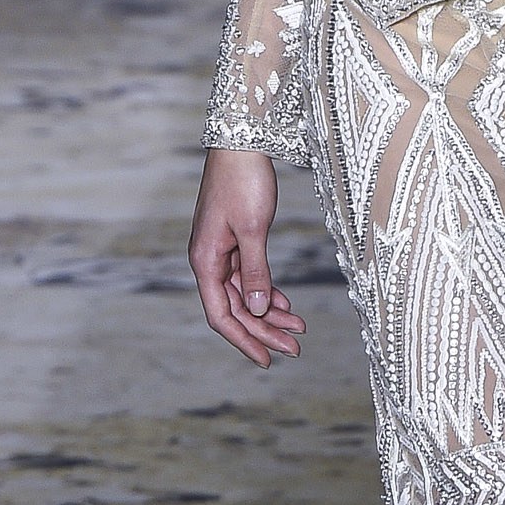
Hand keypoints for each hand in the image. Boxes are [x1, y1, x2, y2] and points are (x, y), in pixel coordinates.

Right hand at [189, 149, 305, 368]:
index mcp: (205, 261)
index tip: (266, 361)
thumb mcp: (254, 229)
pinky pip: (250, 277)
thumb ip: (256, 271)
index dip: (244, 340)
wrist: (241, 142)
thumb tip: (260, 310)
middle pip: (236, 309)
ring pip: (246, 295)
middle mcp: (209, 261)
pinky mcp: (235, 241)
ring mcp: (222, 252)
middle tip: (295, 349)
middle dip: (264, 331)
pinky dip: (269, 291)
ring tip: (299, 329)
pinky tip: (287, 304)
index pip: (222, 315)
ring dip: (270, 314)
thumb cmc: (243, 181)